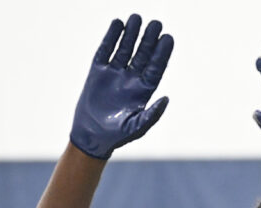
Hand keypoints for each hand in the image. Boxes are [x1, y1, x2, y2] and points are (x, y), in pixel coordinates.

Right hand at [70, 15, 172, 159]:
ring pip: (125, 49)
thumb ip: (152, 114)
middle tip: (156, 24)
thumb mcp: (137, 127)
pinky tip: (117, 24)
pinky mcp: (98, 72)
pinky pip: (105, 51)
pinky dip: (111, 38)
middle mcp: (131, 79)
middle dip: (149, 39)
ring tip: (136, 18)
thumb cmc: (118, 135)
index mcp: (143, 91)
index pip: (155, 67)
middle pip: (143, 54)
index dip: (162, 53)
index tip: (168, 38)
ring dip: (131, 34)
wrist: (92, 136)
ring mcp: (114, 74)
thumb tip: (166, 99)